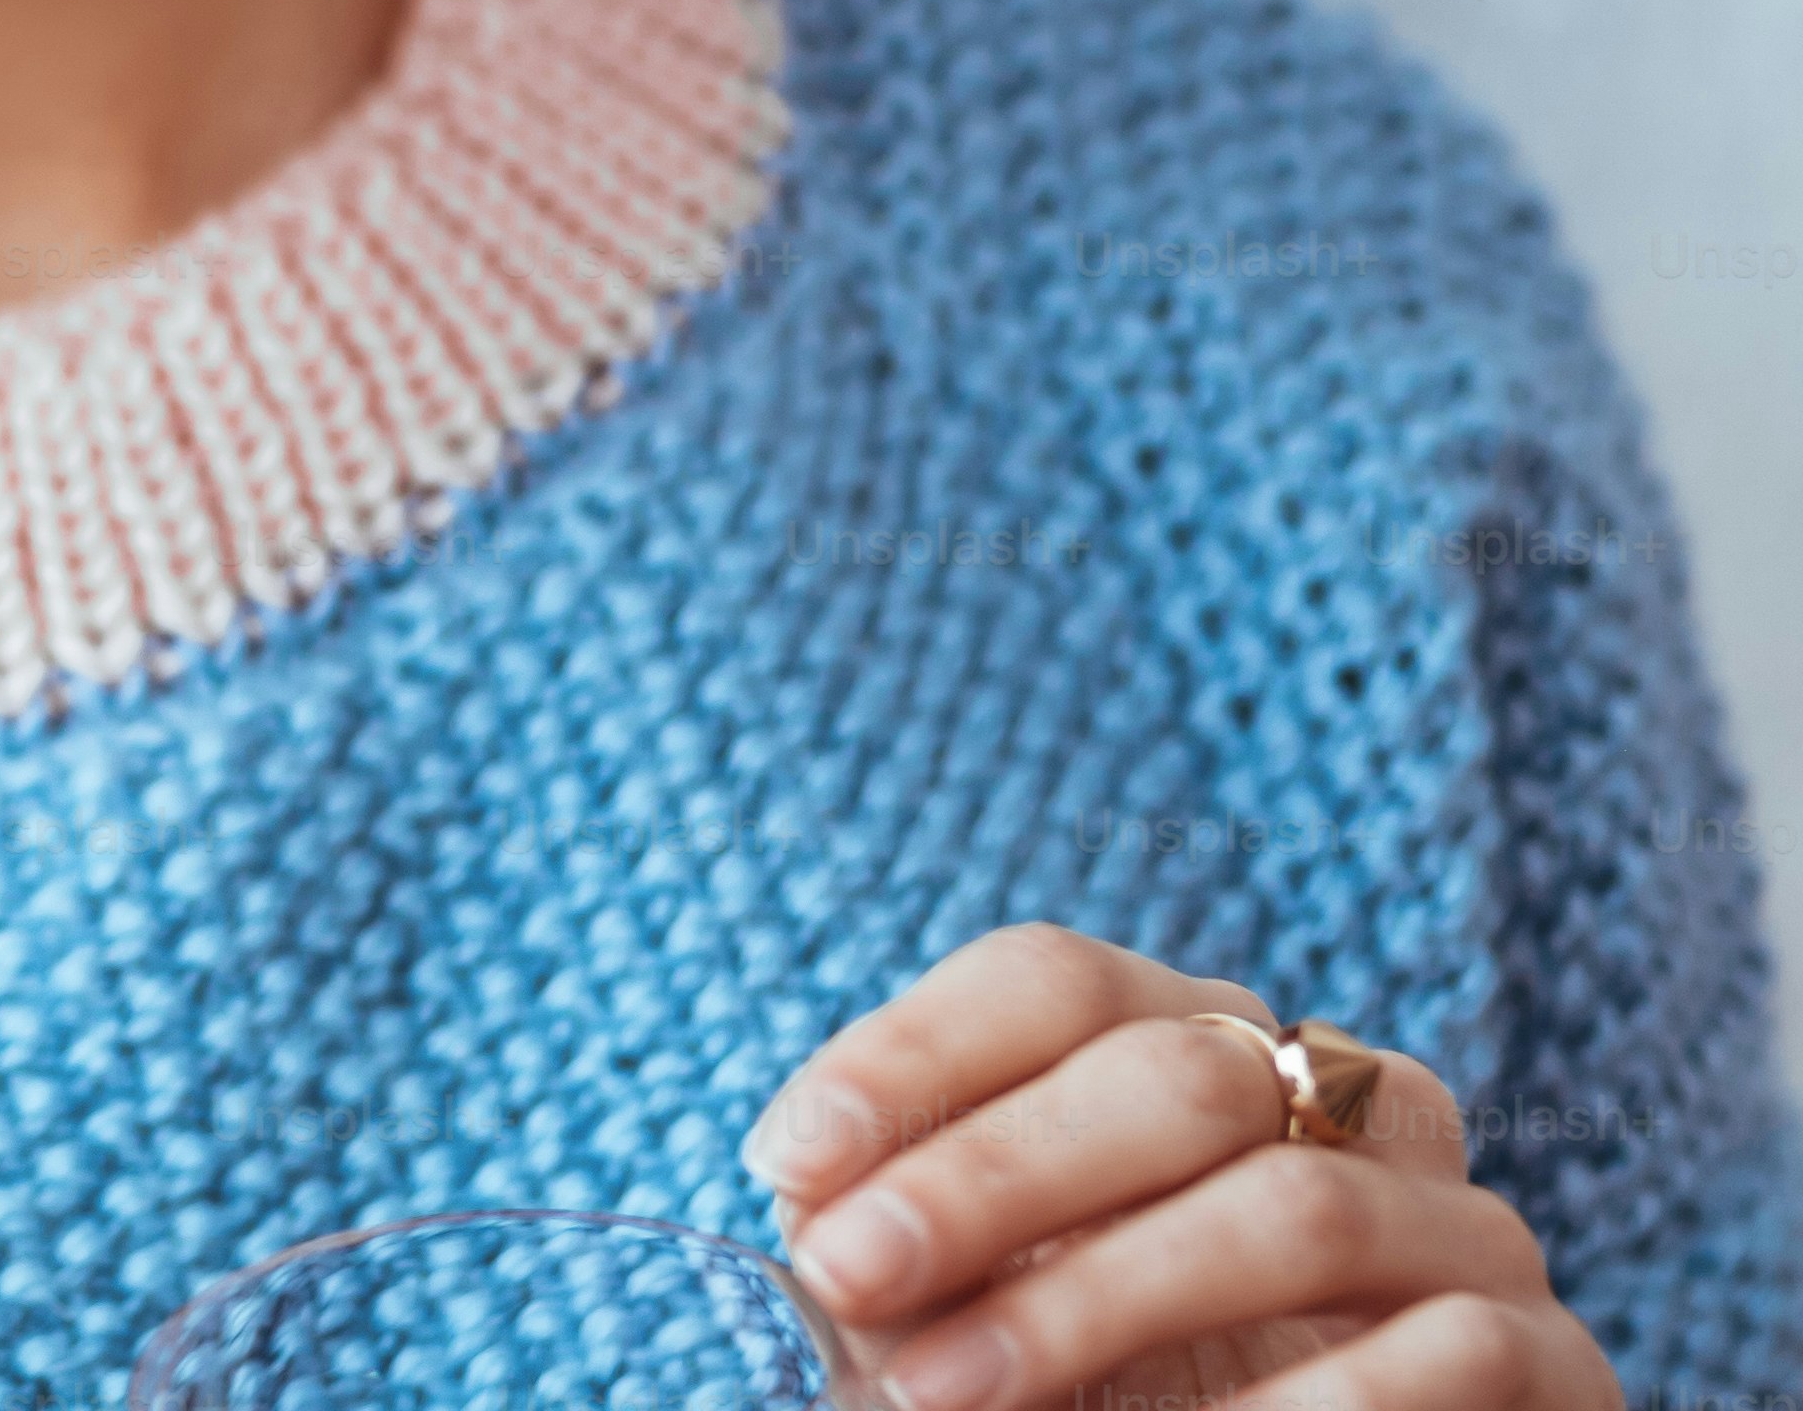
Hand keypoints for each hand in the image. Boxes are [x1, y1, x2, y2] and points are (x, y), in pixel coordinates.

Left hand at [744, 926, 1614, 1410]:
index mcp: (1207, 1051)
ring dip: (1096, 1305)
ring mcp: (1467, 1230)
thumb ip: (925, 1259)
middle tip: (849, 1279)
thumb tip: (808, 1229)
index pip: (1054, 980)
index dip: (913, 1058)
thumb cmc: (1139, 1405)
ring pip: (1293, 1208)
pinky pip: (1445, 1354)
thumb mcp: (1012, 1313)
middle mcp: (1353, 1104)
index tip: (791, 1165)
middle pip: (1168, 1075)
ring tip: (944, 1392)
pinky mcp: (1557, 1364)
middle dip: (988, 1178)